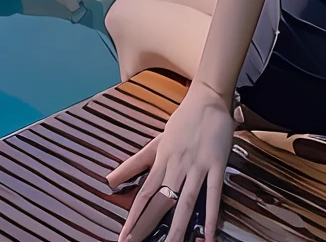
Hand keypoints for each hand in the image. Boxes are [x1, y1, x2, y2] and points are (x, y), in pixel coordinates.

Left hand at [106, 80, 235, 241]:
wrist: (208, 97)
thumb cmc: (183, 120)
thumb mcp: (157, 140)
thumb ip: (135, 162)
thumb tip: (109, 180)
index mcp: (161, 160)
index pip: (144, 194)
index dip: (134, 217)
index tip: (124, 237)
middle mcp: (176, 165)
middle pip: (161, 202)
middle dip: (149, 226)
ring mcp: (197, 165)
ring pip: (185, 201)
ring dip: (178, 228)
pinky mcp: (216, 164)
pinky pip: (213, 195)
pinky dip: (210, 217)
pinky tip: (208, 237)